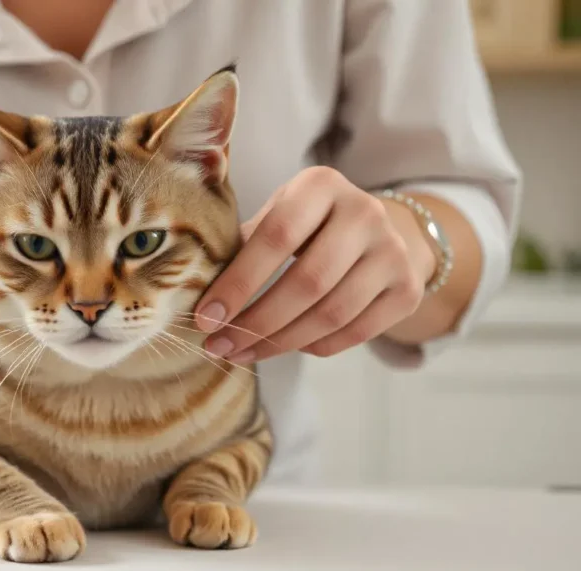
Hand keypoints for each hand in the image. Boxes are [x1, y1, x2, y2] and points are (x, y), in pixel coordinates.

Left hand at [194, 166, 435, 362]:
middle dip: (256, 322)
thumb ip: (242, 245)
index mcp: (321, 185)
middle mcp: (365, 213)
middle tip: (219, 345)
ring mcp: (393, 252)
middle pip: (307, 283)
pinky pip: (354, 332)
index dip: (238, 282)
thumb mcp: (277, 214)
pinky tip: (283, 347)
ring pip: (331, 314)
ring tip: (241, 353)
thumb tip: (196, 299)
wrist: (381, 230)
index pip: (276, 237)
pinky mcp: (407, 289)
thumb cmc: (307, 224)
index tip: (205, 317)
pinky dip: (313, 347)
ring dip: (279, 343)